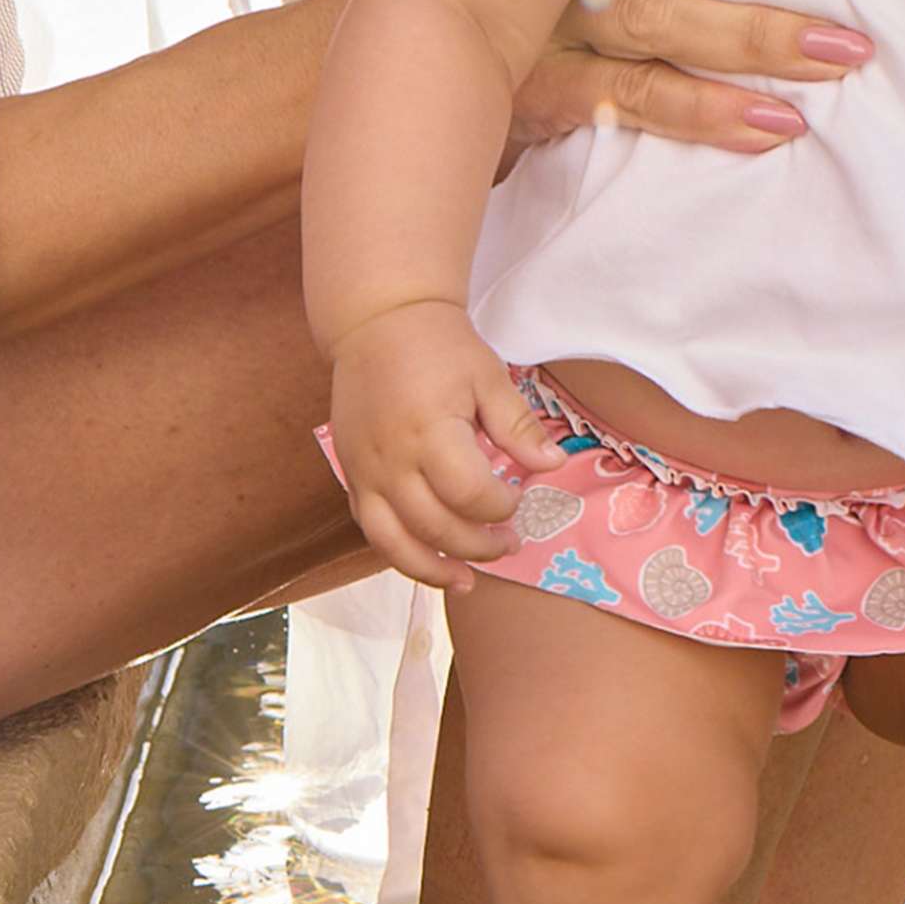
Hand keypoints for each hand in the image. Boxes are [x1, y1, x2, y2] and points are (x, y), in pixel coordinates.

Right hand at [327, 301, 570, 591]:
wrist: (377, 323)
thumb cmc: (438, 346)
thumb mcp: (488, 377)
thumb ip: (518, 427)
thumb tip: (553, 466)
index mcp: (429, 431)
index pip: (469, 495)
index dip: (501, 508)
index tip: (518, 499)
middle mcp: (390, 460)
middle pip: (435, 527)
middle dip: (478, 545)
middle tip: (510, 544)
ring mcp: (364, 473)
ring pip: (395, 543)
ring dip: (433, 569)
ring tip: (468, 579)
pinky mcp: (351, 476)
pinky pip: (371, 530)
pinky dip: (399, 554)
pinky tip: (428, 564)